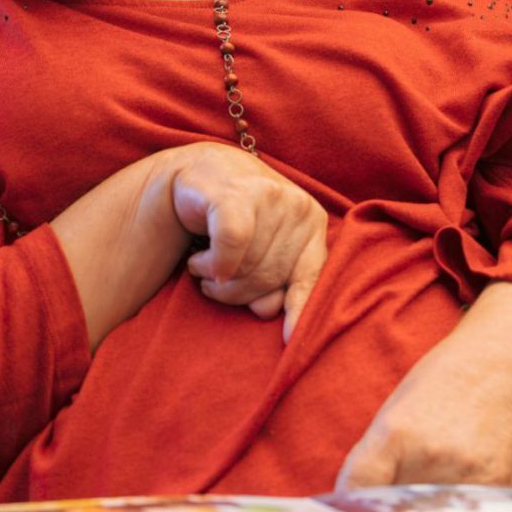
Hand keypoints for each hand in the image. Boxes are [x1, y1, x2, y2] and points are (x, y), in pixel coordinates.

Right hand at [163, 143, 328, 339]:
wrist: (198, 173)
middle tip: (216, 286)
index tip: (290, 338)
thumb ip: (274, 280)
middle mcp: (297, 207)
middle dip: (237, 293)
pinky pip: (231, 246)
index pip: (311, 276)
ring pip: (247, 265)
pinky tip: (201, 262)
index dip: (301, 309)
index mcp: (312, 222)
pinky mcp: (235, 194)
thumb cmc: (234, 217)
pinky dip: (214, 263)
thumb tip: (269, 311)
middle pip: (270, 277)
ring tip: (205, 268)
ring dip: (216, 278)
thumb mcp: (263, 248)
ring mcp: (269, 196)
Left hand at [334, 282, 511, 489]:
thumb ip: (377, 453)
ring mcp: (462, 473)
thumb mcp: (397, 409)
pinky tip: (457, 490)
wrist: (504, 371)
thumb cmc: (444, 384)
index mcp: (395, 431)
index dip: (350, 504)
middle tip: (391, 509)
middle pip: (394, 509)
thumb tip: (356, 496)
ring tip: (430, 493)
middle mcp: (427, 454)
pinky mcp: (493, 486)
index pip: (359, 485)